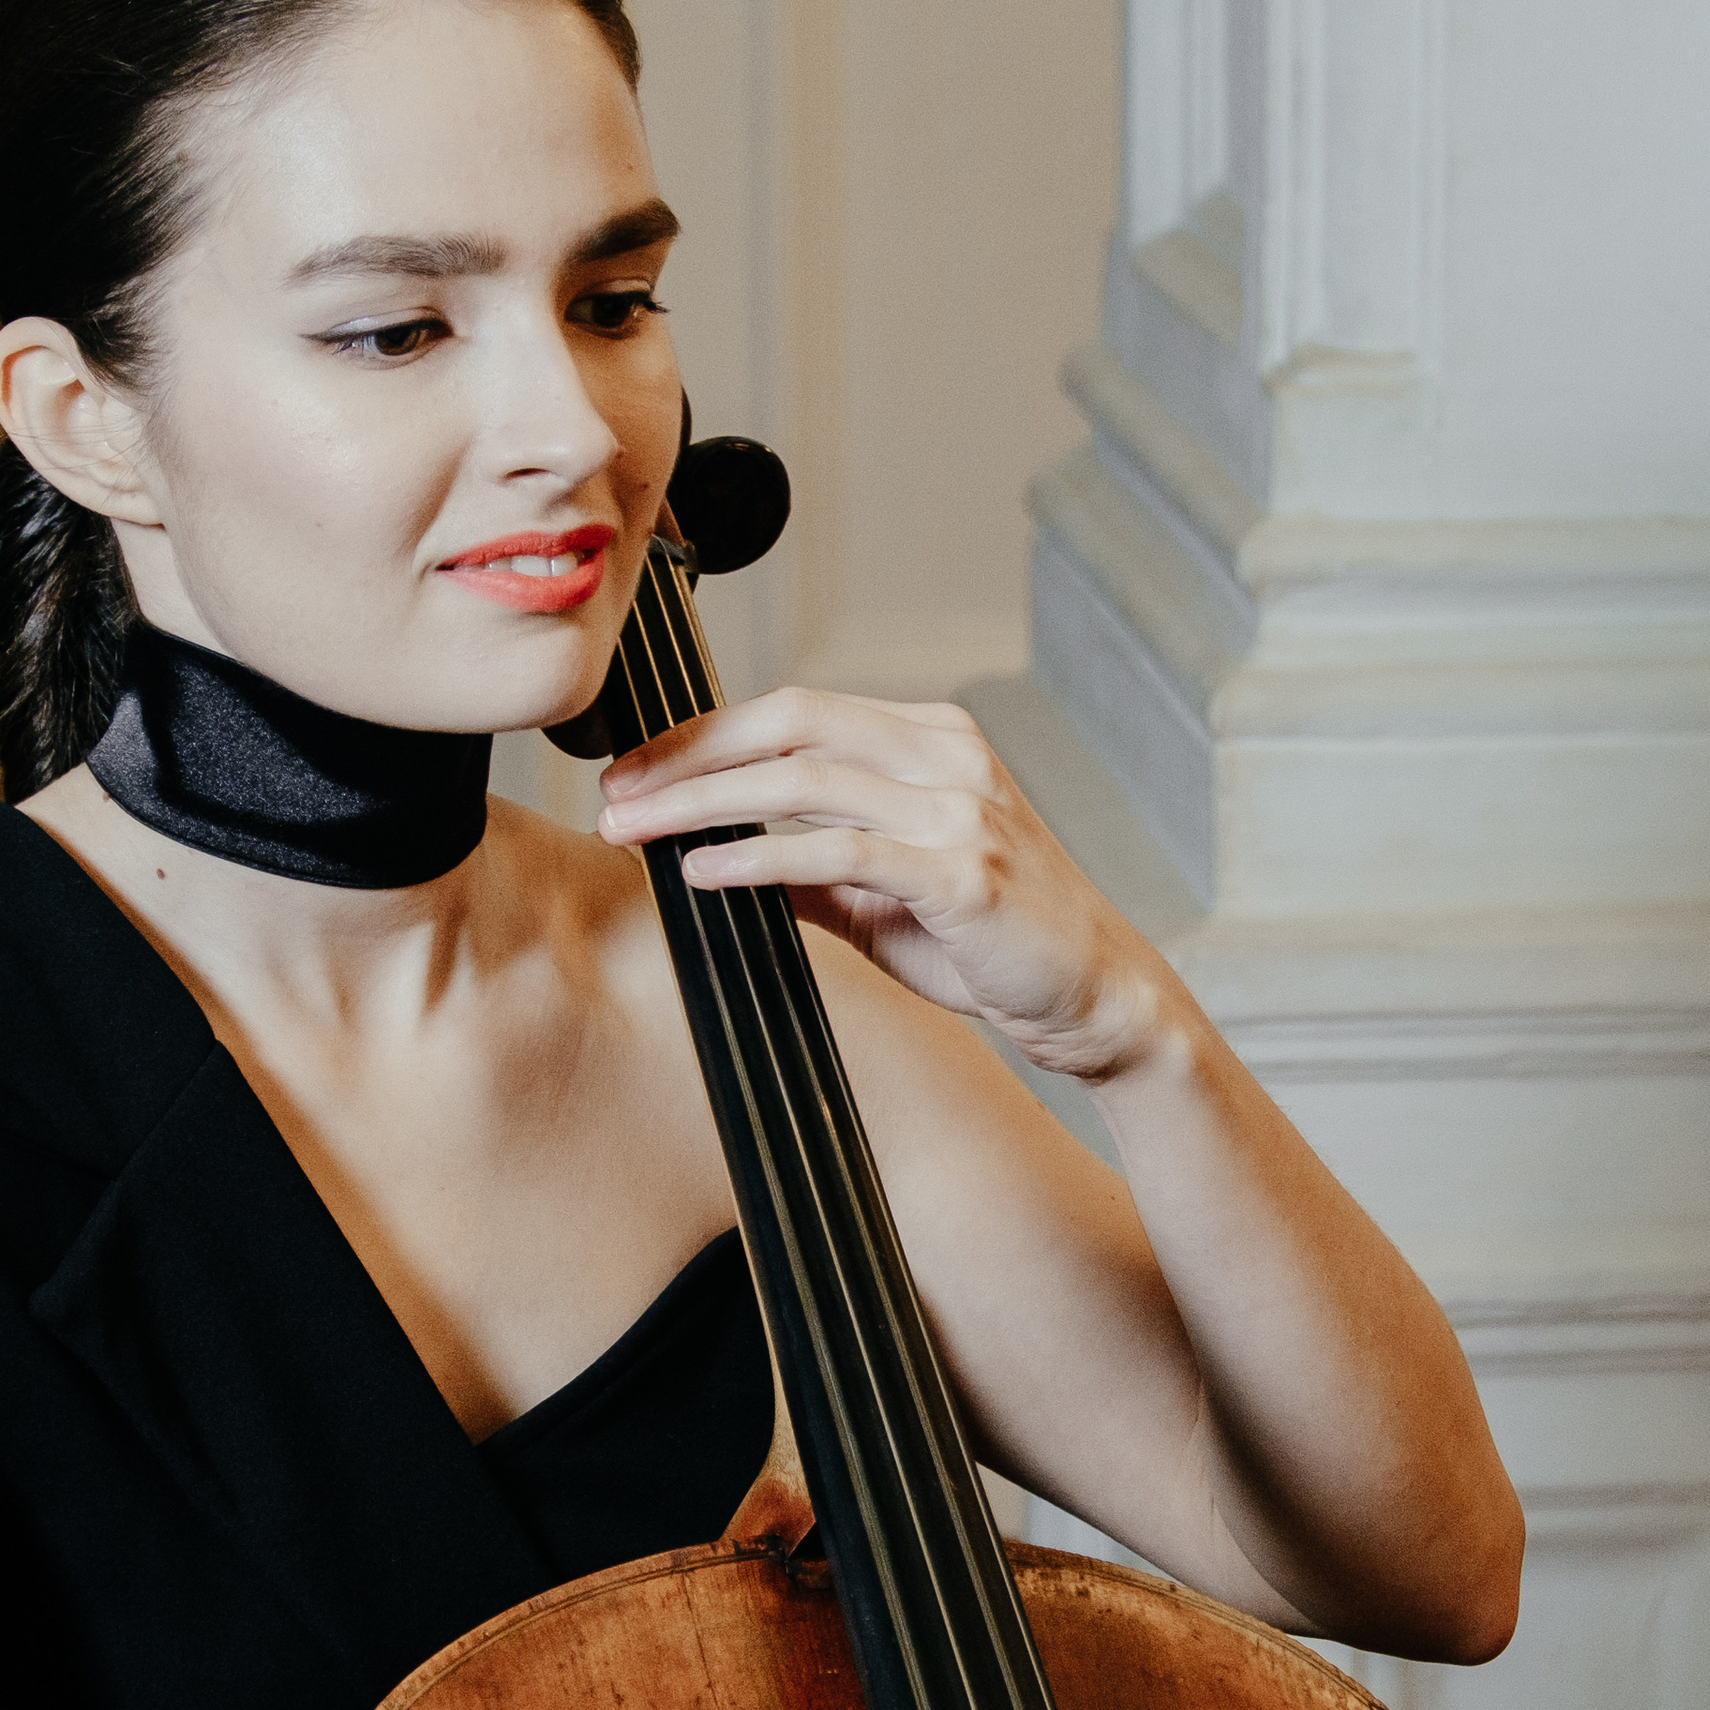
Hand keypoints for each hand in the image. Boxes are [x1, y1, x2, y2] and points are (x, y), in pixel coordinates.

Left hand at [594, 690, 1173, 1079]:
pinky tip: (705, 871)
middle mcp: (947, 756)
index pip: (796, 710)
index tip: (634, 769)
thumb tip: (717, 856)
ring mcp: (959, 808)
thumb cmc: (996, 947)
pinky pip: (839, 851)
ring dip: (703, 802)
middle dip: (688, 752)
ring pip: (803, 779)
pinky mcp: (961, 872)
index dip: (705, 733)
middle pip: (790, 721)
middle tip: (612, 790)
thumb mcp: (888, 898)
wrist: (1097, 998)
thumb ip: (813, 870)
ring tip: (633, 828)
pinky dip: (760, 858)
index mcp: (931, 740)